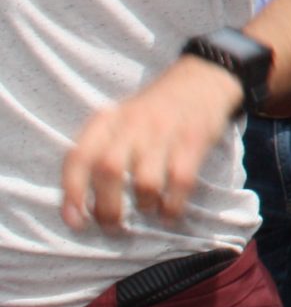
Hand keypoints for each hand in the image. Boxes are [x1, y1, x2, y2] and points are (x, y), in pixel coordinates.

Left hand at [60, 56, 241, 231]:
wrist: (201, 80)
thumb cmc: (152, 113)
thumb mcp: (118, 121)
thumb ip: (97, 154)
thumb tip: (78, 210)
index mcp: (106, 120)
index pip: (79, 157)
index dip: (72, 193)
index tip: (77, 222)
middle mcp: (131, 124)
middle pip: (109, 171)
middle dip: (108, 208)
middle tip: (113, 226)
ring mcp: (164, 132)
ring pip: (145, 181)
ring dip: (144, 206)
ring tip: (147, 211)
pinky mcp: (193, 140)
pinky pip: (180, 181)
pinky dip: (173, 205)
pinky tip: (170, 212)